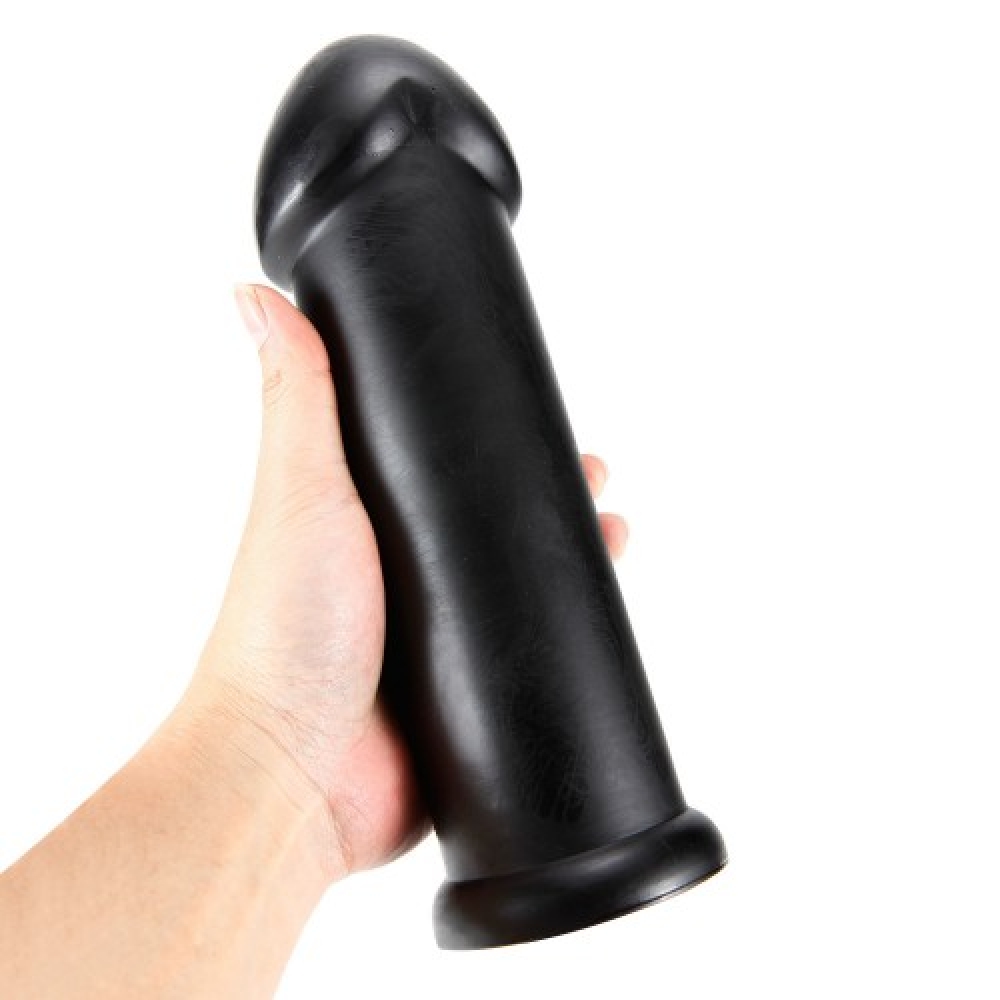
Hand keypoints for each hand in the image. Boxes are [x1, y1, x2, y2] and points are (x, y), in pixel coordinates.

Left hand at [188, 284, 629, 881]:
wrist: (290, 775)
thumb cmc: (280, 636)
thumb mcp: (301, 493)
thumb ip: (297, 398)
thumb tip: (256, 296)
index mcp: (366, 526)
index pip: (442, 466)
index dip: (492, 437)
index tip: (540, 412)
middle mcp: (402, 582)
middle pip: (491, 527)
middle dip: (549, 500)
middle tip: (593, 478)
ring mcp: (436, 644)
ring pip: (519, 593)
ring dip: (570, 566)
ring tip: (616, 537)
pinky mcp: (463, 703)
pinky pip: (524, 664)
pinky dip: (564, 642)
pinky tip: (600, 625)